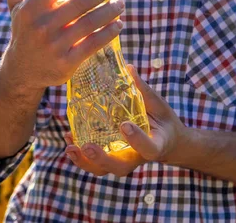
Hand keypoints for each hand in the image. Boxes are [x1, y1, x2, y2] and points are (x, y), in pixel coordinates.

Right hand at [0, 0, 124, 90]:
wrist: (21, 70)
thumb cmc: (24, 29)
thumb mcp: (15, 3)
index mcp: (30, 8)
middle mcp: (42, 26)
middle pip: (80, 2)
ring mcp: (55, 46)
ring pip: (90, 23)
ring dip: (110, 10)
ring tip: (120, 2)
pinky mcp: (66, 63)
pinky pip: (93, 44)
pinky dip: (109, 32)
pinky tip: (118, 24)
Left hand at [64, 65, 187, 176]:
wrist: (166, 142)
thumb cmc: (162, 121)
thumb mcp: (158, 105)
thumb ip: (142, 90)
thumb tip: (128, 67)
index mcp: (155, 146)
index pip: (148, 148)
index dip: (137, 139)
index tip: (125, 125)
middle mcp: (136, 158)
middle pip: (119, 167)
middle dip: (101, 158)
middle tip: (88, 146)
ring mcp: (122, 160)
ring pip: (102, 169)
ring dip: (84, 161)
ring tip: (70, 147)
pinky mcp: (110, 158)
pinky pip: (93, 162)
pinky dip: (79, 155)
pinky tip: (68, 139)